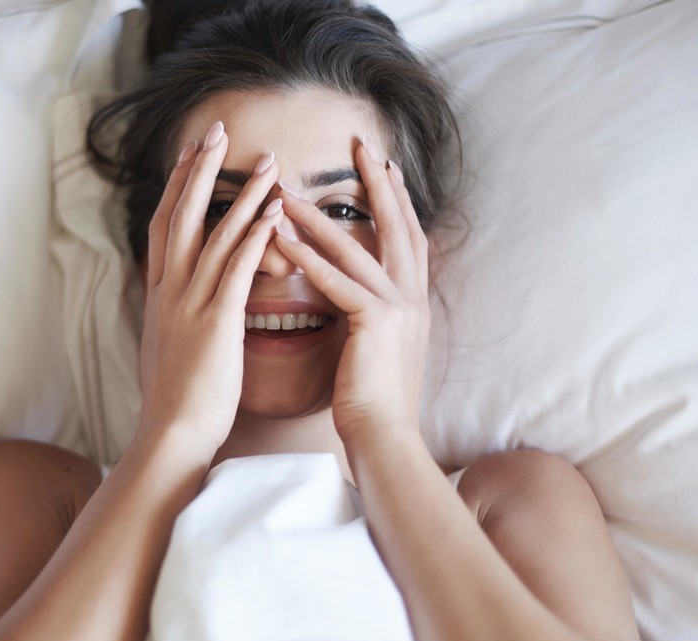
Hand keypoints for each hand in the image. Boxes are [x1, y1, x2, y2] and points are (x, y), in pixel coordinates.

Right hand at [136, 122, 281, 458]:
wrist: (171, 435)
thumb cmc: (176, 400)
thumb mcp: (168, 347)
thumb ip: (175, 318)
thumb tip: (177, 305)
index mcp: (160, 296)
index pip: (164, 227)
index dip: (177, 187)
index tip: (190, 154)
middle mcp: (169, 291)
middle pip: (180, 215)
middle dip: (199, 171)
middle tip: (217, 132)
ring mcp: (190, 304)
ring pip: (213, 234)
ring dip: (241, 194)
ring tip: (266, 162)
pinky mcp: (216, 322)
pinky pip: (236, 268)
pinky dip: (254, 235)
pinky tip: (275, 211)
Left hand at [274, 142, 430, 441]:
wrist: (386, 439)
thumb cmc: (373, 401)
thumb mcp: (377, 347)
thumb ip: (372, 314)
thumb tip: (359, 297)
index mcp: (414, 302)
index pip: (408, 237)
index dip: (398, 200)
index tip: (384, 166)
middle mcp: (413, 297)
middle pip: (398, 225)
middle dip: (380, 183)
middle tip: (363, 145)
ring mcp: (399, 308)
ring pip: (357, 247)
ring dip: (321, 215)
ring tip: (291, 188)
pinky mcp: (376, 323)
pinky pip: (337, 280)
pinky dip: (309, 256)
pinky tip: (282, 237)